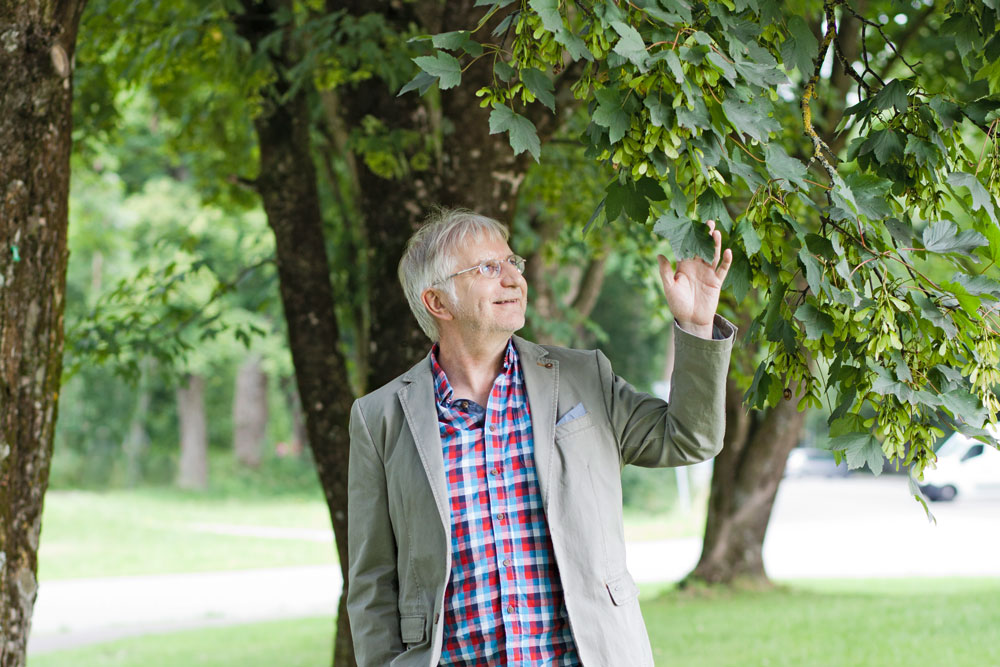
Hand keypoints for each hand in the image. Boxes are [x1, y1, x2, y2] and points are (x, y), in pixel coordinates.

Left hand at [657, 219, 731, 337]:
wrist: (690, 319)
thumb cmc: (677, 303)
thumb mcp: (669, 287)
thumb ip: (665, 272)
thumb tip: (659, 255)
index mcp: (683, 265)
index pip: (687, 248)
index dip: (689, 237)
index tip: (690, 223)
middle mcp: (696, 266)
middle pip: (702, 247)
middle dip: (704, 235)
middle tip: (707, 222)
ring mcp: (707, 272)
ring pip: (713, 255)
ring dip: (715, 244)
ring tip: (716, 232)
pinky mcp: (716, 280)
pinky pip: (723, 269)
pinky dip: (727, 260)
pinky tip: (728, 251)